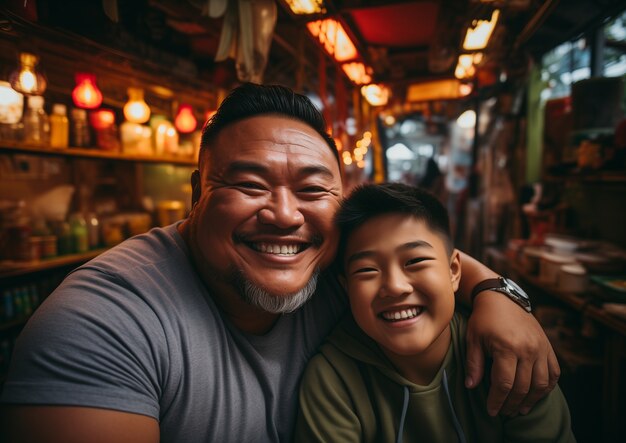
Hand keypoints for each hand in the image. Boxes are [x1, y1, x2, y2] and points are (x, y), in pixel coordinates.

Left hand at [465, 291, 559, 416]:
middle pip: (523, 387)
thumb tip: (471, 386)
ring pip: (541, 384)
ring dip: (531, 400)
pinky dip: (547, 387)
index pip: (504, 383)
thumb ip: (474, 364)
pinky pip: (554, 373)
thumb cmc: (483, 319)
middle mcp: (527, 349)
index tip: (491, 411)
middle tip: (504, 413)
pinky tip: (536, 395)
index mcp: (507, 347)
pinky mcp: (547, 346)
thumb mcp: (473, 338)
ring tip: (520, 409)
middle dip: (512, 404)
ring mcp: (540, 348)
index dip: (498, 400)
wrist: (502, 298)